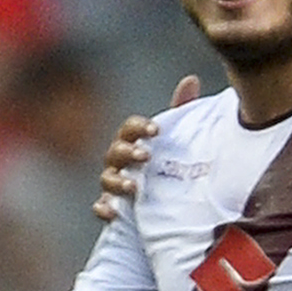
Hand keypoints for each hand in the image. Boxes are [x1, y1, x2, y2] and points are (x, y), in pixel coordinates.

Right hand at [94, 77, 200, 220]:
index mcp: (133, 140)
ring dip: (118, 181)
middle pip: (116, 151)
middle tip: (145, 156)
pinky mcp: (112, 206)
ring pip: (107, 179)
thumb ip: (180, 110)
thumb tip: (190, 79)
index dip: (140, 128)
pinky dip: (104, 208)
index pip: (130, 128)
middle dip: (129, 152)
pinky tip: (112, 211)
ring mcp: (113, 183)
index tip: (156, 131)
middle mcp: (119, 160)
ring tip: (134, 187)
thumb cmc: (166, 162)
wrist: (164, 202)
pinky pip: (100, 206)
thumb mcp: (176, 139)